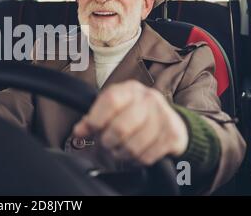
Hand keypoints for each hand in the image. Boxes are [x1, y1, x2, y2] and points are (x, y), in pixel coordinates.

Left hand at [73, 80, 188, 164]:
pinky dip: (136, 160)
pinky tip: (135, 154)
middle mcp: (148, 99)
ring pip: (133, 146)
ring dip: (121, 154)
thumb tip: (78, 131)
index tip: (89, 130)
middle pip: (120, 128)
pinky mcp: (172, 135)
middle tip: (106, 144)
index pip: (110, 101)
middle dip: (107, 142)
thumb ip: (93, 118)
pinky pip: (146, 157)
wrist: (169, 120)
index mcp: (129, 89)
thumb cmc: (134, 113)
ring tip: (119, 150)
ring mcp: (162, 116)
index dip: (96, 119)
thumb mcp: (112, 109)